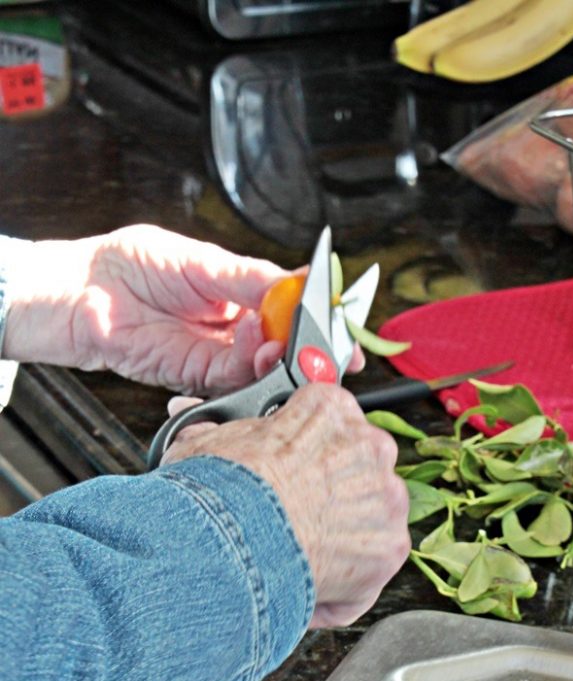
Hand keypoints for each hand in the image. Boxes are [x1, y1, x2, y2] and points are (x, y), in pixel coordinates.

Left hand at [5, 224, 362, 393]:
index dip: (321, 320)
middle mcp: (233, 327)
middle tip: (331, 353)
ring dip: (283, 361)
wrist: (79, 294)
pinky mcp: (195, 378)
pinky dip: (251, 369)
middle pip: (286, 344)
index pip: (293, 308)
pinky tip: (255, 349)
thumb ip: (250, 278)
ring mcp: (215, 355)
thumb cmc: (129, 265)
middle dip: (312, 350)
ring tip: (289, 348)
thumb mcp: (200, 260)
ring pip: (265, 367)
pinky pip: (235, 380)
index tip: (345, 328)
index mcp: (240, 292)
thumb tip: (298, 282)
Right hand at [162, 384, 410, 626]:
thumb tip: (195, 431)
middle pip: (355, 467)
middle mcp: (369, 446)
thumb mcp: (207, 444)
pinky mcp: (390, 546)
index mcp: (329, 409)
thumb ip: (220, 434)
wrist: (234, 544)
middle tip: (290, 514)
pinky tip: (305, 587)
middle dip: (328, 491)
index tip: (287, 465)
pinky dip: (341, 586)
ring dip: (339, 536)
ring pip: (368, 516)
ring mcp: (386, 497)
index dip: (304, 447)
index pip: (327, 419)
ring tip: (295, 554)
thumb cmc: (222, 492)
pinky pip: (369, 568)